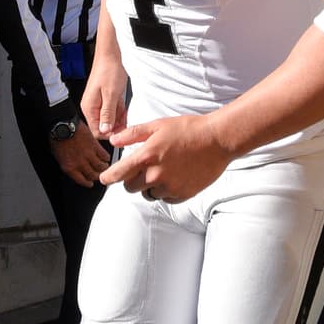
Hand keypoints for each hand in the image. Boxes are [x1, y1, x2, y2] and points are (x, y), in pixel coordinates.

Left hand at [50, 123, 111, 186]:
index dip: (87, 183)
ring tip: (105, 167)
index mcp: (69, 167)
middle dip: (97, 177)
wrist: (62, 127)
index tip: (90, 184)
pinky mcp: (95, 146)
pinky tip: (106, 157)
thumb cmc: (57, 139)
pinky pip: (103, 155)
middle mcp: (80, 163)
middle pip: (93, 175)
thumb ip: (68, 164)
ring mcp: (89, 155)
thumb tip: (73, 167)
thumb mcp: (58, 157)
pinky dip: (106, 157)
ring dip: (104, 168)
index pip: (81, 180)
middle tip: (100, 176)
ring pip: (100, 166)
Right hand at [81, 52, 127, 137]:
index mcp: (90, 107)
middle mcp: (92, 107)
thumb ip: (108, 113)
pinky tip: (125, 111)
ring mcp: (99, 104)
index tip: (121, 134)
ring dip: (119, 120)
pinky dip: (119, 113)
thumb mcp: (111, 94)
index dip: (109, 134)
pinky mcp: (105, 100)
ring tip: (127, 116)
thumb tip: (105, 130)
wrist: (110, 57)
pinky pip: (113, 112)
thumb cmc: (108, 71)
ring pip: (109, 120)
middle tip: (127, 125)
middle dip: (115, 127)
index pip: (96, 130)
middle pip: (103, 126)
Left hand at [103, 114, 231, 203]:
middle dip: (133, 179)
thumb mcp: (159, 125)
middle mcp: (155, 175)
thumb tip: (114, 140)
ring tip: (165, 170)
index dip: (108, 177)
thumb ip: (133, 134)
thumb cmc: (189, 129)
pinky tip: (176, 176)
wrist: (218, 139)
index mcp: (146, 157)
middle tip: (144, 168)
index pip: (117, 174)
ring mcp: (169, 187)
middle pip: (130, 187)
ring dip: (151, 186)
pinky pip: (165, 198)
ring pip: (149, 194)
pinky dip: (167, 191)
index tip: (105, 178)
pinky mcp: (182, 194)